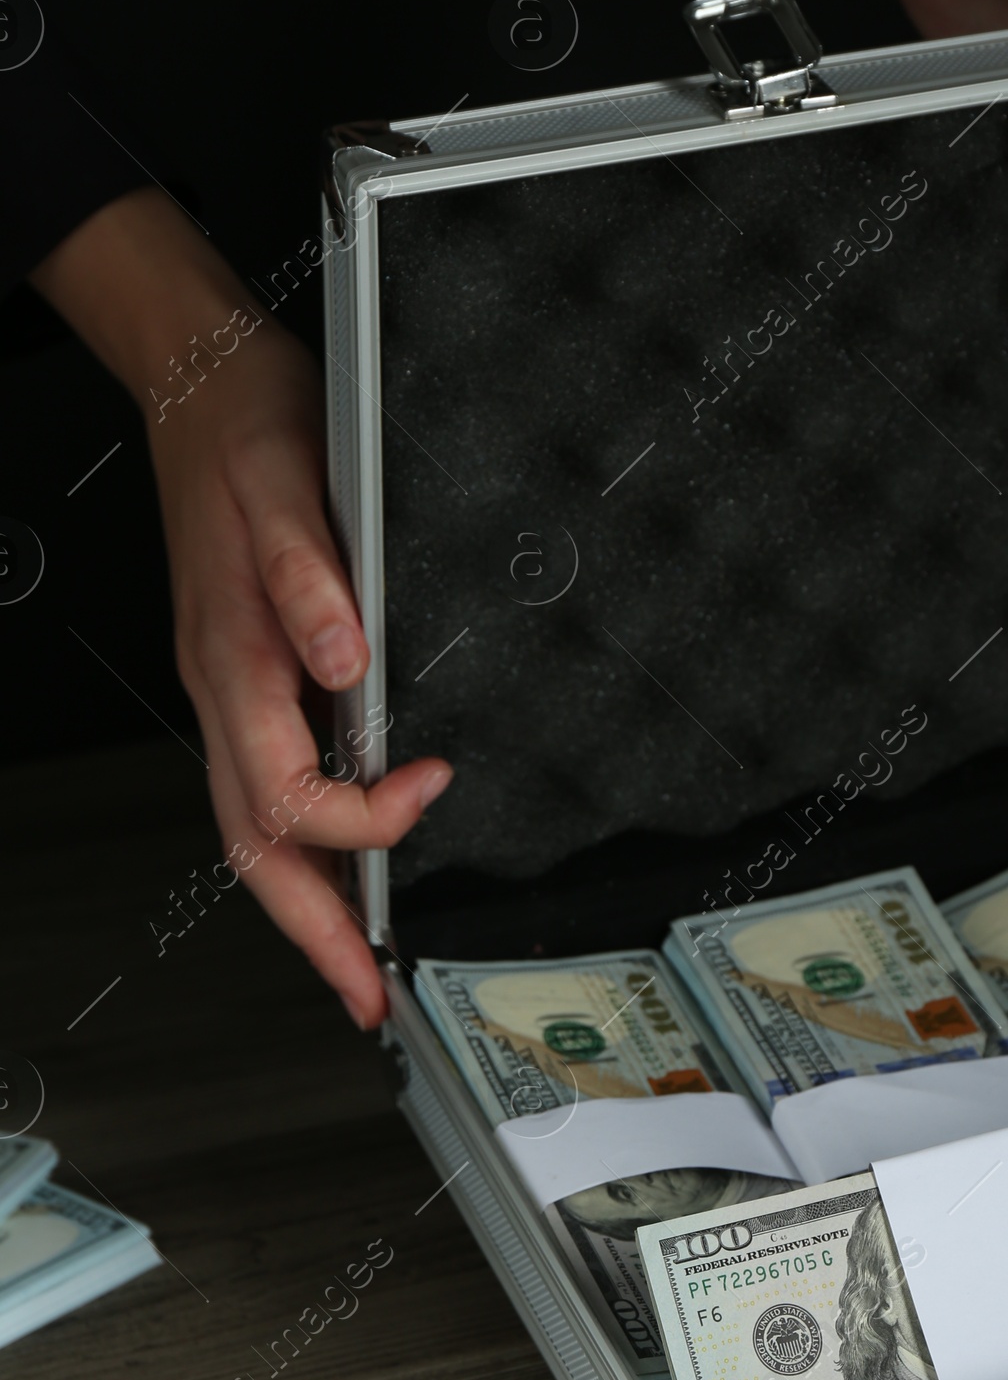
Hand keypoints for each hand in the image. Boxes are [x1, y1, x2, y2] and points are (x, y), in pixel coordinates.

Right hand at [31, 190, 450, 1024]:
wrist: (202, 379)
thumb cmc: (246, 426)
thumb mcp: (289, 478)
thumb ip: (313, 574)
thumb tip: (346, 659)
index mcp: (238, 658)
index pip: (290, 793)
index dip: (365, 820)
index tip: (433, 787)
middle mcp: (228, 689)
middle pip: (257, 848)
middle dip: (314, 935)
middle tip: (368, 999)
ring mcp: (233, 690)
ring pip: (254, 831)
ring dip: (306, 906)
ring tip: (358, 965)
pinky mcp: (250, 675)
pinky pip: (266, 788)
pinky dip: (303, 847)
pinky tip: (341, 866)